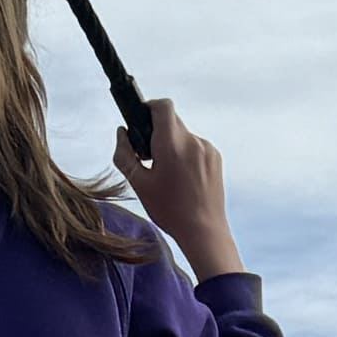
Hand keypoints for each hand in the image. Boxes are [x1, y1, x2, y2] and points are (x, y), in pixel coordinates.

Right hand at [122, 102, 241, 280]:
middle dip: (158, 132)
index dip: (149, 107)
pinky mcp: (215, 158)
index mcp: (171, 144)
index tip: (141, 118)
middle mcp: (192, 141)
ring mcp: (207, 149)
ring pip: (183, 135)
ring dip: (172, 145)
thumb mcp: (139, 184)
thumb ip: (124, 155)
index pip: (163, 106)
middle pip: (172, 121)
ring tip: (168, 174)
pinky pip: (196, 146)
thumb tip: (121, 133)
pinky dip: (186, 155)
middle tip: (149, 156)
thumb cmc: (169, 209)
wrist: (203, 230)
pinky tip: (182, 179)